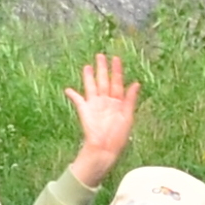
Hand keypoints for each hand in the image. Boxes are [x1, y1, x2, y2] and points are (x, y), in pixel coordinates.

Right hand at [67, 51, 140, 182]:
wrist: (105, 148)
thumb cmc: (118, 136)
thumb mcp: (128, 117)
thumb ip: (130, 99)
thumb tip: (136, 83)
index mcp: (118, 102)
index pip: (117, 82)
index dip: (116, 70)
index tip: (116, 58)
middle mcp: (106, 101)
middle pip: (104, 81)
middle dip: (102, 68)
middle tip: (100, 55)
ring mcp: (95, 105)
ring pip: (91, 86)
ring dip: (89, 77)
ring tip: (88, 66)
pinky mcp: (85, 111)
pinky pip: (78, 101)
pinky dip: (73, 95)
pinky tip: (68, 89)